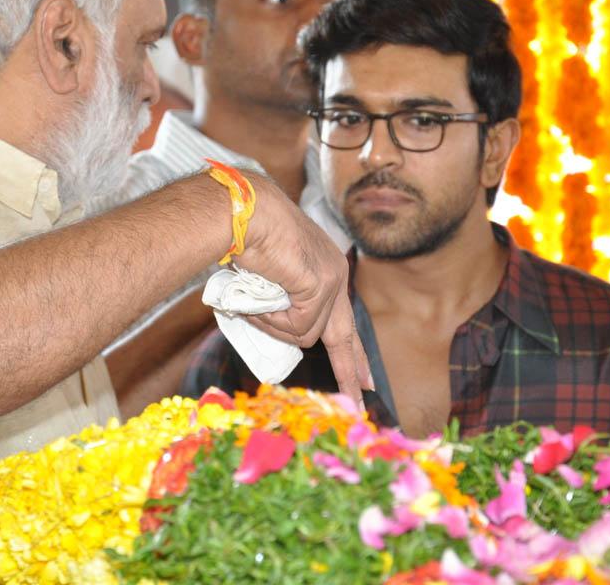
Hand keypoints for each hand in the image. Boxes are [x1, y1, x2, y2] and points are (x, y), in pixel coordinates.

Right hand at [233, 172, 373, 404]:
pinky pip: (298, 326)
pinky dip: (273, 319)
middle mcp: (334, 273)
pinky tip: (259, 297)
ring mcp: (332, 280)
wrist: (244, 211)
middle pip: (343, 334)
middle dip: (351, 369)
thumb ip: (279, 303)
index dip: (351, 350)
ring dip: (274, 327)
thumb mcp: (266, 278)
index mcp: (324, 269)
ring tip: (252, 302)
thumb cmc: (244, 237)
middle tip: (361, 397)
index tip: (365, 378)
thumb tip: (277, 331)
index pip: (342, 317)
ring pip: (307, 334)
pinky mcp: (322, 286)